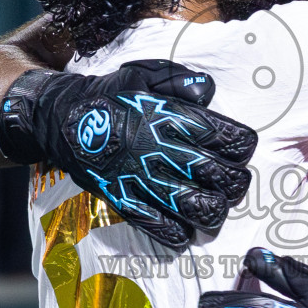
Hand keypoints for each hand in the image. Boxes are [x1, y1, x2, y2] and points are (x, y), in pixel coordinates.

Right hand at [0, 60, 257, 249]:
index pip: (232, 140)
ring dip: (216, 211)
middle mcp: (164, 151)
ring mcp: (146, 180)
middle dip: (237, 183)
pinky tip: (186, 227)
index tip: (240, 148)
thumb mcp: (145, 74)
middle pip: (225, 179)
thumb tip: (208, 91)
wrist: (63, 119)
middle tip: (233, 181)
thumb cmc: (111, 95)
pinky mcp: (127, 202)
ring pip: (201, 209)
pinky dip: (182, 233)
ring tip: (214, 205)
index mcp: (174, 119)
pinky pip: (164, 228)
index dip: (244, 147)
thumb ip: (181, 81)